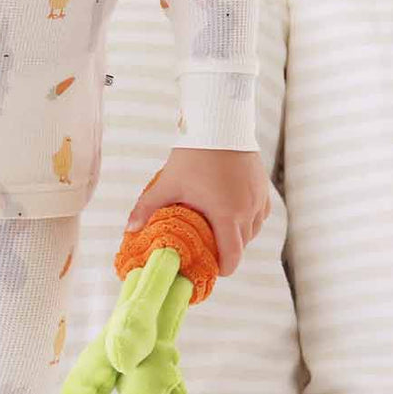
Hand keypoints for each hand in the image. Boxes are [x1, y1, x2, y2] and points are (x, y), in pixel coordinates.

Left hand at [124, 148, 271, 278]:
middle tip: (210, 250)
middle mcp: (248, 211)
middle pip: (243, 246)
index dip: (223, 268)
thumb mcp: (168, 183)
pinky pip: (261, 213)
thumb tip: (129, 229)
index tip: (212, 268)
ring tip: (219, 231)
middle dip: (228, 252)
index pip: (233, 256)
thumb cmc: (194, 155)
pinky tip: (234, 213)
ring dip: (240, 236)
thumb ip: (147, 208)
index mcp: (227, 215)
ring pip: (253, 230)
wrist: (220, 125)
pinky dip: (249, 219)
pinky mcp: (263, 187)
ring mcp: (258, 198)